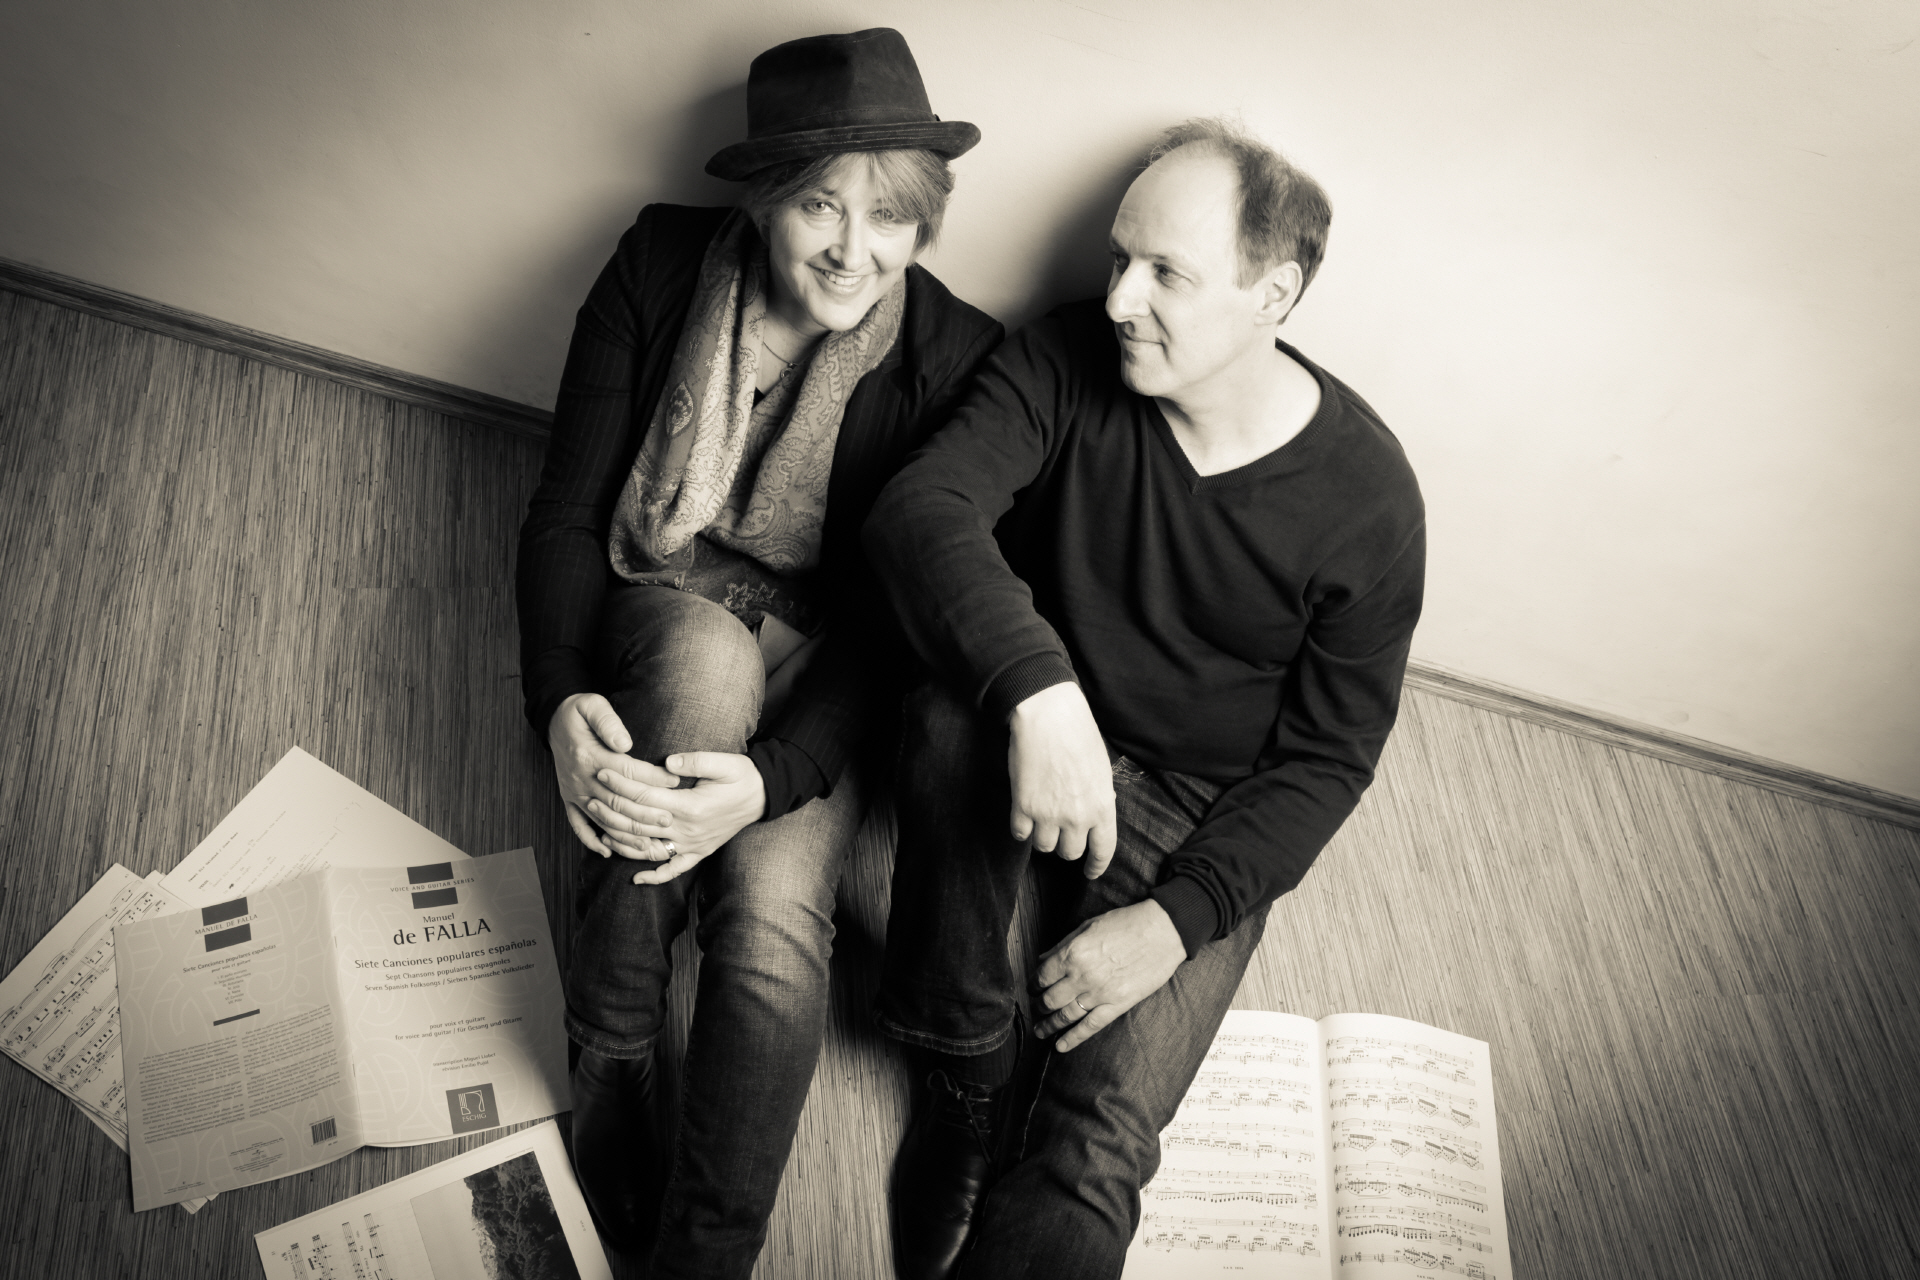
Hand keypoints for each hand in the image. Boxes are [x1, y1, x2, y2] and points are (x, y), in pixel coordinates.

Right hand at [548, 693, 674, 858]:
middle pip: (616, 801)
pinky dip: (591, 840)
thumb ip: (608, 722)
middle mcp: (580, 779)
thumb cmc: (579, 712)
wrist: (553, 721)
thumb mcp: (592, 705)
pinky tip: (608, 851)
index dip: (651, 777)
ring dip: (624, 833)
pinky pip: (577, 825)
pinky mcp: (569, 799)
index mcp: (589, 756)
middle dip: (644, 813)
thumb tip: (625, 742)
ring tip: (648, 843)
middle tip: (669, 819)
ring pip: (601, 819)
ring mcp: (574, 792)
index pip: (625, 771)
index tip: (675, 781)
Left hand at [594, 751, 766, 884]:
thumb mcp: (724, 762)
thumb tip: (667, 763)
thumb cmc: (742, 776)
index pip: (645, 798)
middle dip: (612, 810)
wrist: (764, 797)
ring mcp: (692, 845)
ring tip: (600, 829)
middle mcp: (687, 830)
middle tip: (591, 797)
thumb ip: (696, 761)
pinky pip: (674, 870)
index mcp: (691, 806)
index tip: (602, 772)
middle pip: (639, 824)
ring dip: (622, 841)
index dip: (621, 784)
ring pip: (649, 850)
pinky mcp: (698, 852)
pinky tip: (636, 878)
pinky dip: (654, 877)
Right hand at [1007, 682, 1116, 875]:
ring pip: (1044, 847)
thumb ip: (1099, 798)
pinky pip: (1020, 834)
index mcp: (1102, 807)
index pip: (1103, 850)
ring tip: (1041, 818)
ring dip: (1042, 836)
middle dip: (1066, 845)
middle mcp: (1077, 817)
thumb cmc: (1079, 735)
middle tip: (1060, 829)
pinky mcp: (1023, 807)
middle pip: (1070, 853)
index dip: (1096, 866)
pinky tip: (1023, 815)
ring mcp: (1049, 814)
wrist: (1049, 716)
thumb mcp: (1101, 770)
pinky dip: (1021, 828)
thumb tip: (1097, 813)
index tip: (1090, 872)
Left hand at [1032, 901, 1184, 1051]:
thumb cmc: (1127, 923)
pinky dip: (1073, 1039)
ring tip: (1040, 1031)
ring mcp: (1100, 993)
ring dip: (1049, 1025)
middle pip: (1050, 999)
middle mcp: (1082, 975)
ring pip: (1065, 1016)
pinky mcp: (1118, 1004)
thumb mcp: (1088, 926)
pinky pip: (1090, 1027)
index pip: (1041, 976)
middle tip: (1036, 1008)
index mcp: (1073, 953)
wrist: (1164, 931)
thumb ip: (1063, 945)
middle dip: (1039, 1006)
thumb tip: (1042, 959)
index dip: (1032, 984)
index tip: (1032, 988)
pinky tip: (1060, 1046)